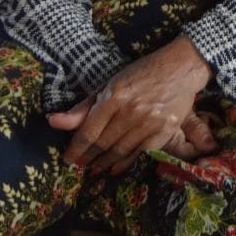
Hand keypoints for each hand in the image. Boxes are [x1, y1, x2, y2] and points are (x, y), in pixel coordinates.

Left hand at [48, 35, 212, 173]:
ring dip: (104, 162)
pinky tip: (116, 168)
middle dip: (88, 158)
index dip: (75, 149)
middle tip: (80, 165)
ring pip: (120, 151)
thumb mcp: (110, 83)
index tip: (68, 159)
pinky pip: (140, 153)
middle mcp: (131, 112)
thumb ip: (84, 106)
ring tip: (95, 168)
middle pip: (103, 144)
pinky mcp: (165, 131)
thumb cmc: (142, 72)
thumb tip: (54, 121)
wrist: (181, 68)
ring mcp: (149, 123)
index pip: (88, 131)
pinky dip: (125, 163)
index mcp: (114, 97)